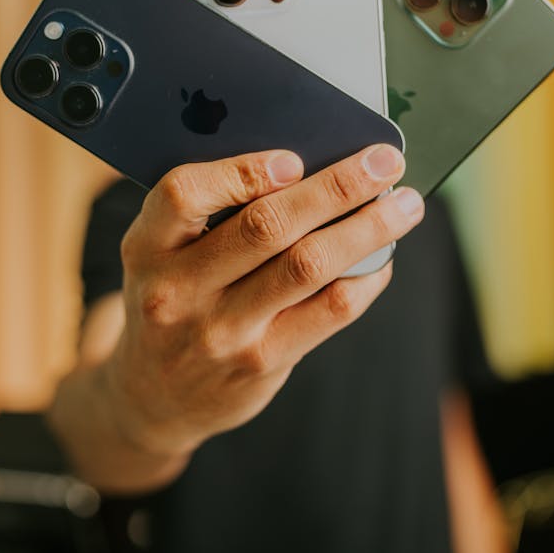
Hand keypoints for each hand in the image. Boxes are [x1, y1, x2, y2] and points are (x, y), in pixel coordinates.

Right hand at [105, 144, 423, 460]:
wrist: (154, 395)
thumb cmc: (172, 297)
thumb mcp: (161, 253)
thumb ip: (210, 211)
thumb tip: (307, 165)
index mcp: (148, 246)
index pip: (184, 195)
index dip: (241, 172)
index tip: (294, 157)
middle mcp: (177, 289)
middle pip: (266, 226)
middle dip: (336, 187)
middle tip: (385, 161)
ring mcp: (220, 331)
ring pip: (307, 266)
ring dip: (366, 229)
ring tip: (405, 205)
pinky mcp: (260, 362)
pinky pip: (327, 312)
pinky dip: (364, 278)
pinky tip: (382, 258)